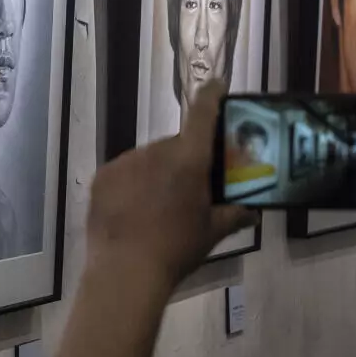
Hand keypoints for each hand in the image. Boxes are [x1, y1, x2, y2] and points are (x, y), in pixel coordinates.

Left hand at [85, 81, 257, 288]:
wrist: (125, 271)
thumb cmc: (176, 249)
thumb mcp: (213, 232)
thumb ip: (234, 214)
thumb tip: (253, 210)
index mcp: (189, 159)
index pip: (203, 113)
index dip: (213, 95)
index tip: (218, 85)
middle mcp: (156, 151)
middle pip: (176, 144)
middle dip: (185, 159)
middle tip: (189, 186)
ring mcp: (125, 162)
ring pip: (149, 158)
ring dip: (157, 172)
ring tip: (158, 205)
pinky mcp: (103, 177)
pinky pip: (125, 172)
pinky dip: (133, 183)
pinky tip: (135, 210)